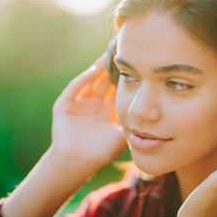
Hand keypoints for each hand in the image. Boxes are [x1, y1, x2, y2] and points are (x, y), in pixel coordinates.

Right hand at [51, 53, 126, 167]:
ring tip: (107, 56)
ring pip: (89, 81)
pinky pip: (74, 89)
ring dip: (98, 69)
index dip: (122, 78)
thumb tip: (151, 116)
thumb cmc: (100, 152)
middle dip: (111, 68)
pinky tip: (93, 72)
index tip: (132, 66)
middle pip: (103, 81)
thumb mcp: (121, 136)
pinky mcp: (65, 105)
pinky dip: (83, 80)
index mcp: (107, 110)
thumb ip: (133, 125)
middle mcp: (94, 104)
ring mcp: (79, 103)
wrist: (78, 163)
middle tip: (120, 54)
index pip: (115, 89)